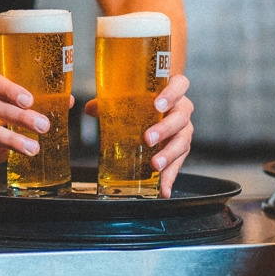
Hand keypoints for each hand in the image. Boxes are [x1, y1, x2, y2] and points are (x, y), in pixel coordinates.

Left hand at [83, 73, 193, 197]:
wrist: (160, 106)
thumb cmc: (146, 99)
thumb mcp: (132, 96)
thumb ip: (113, 100)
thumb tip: (91, 108)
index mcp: (173, 90)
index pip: (180, 85)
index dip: (171, 94)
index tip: (157, 104)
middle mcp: (182, 109)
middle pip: (181, 117)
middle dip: (165, 129)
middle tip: (148, 138)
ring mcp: (183, 130)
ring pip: (182, 141)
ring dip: (169, 155)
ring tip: (154, 165)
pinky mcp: (181, 149)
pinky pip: (179, 163)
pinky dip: (170, 177)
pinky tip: (163, 190)